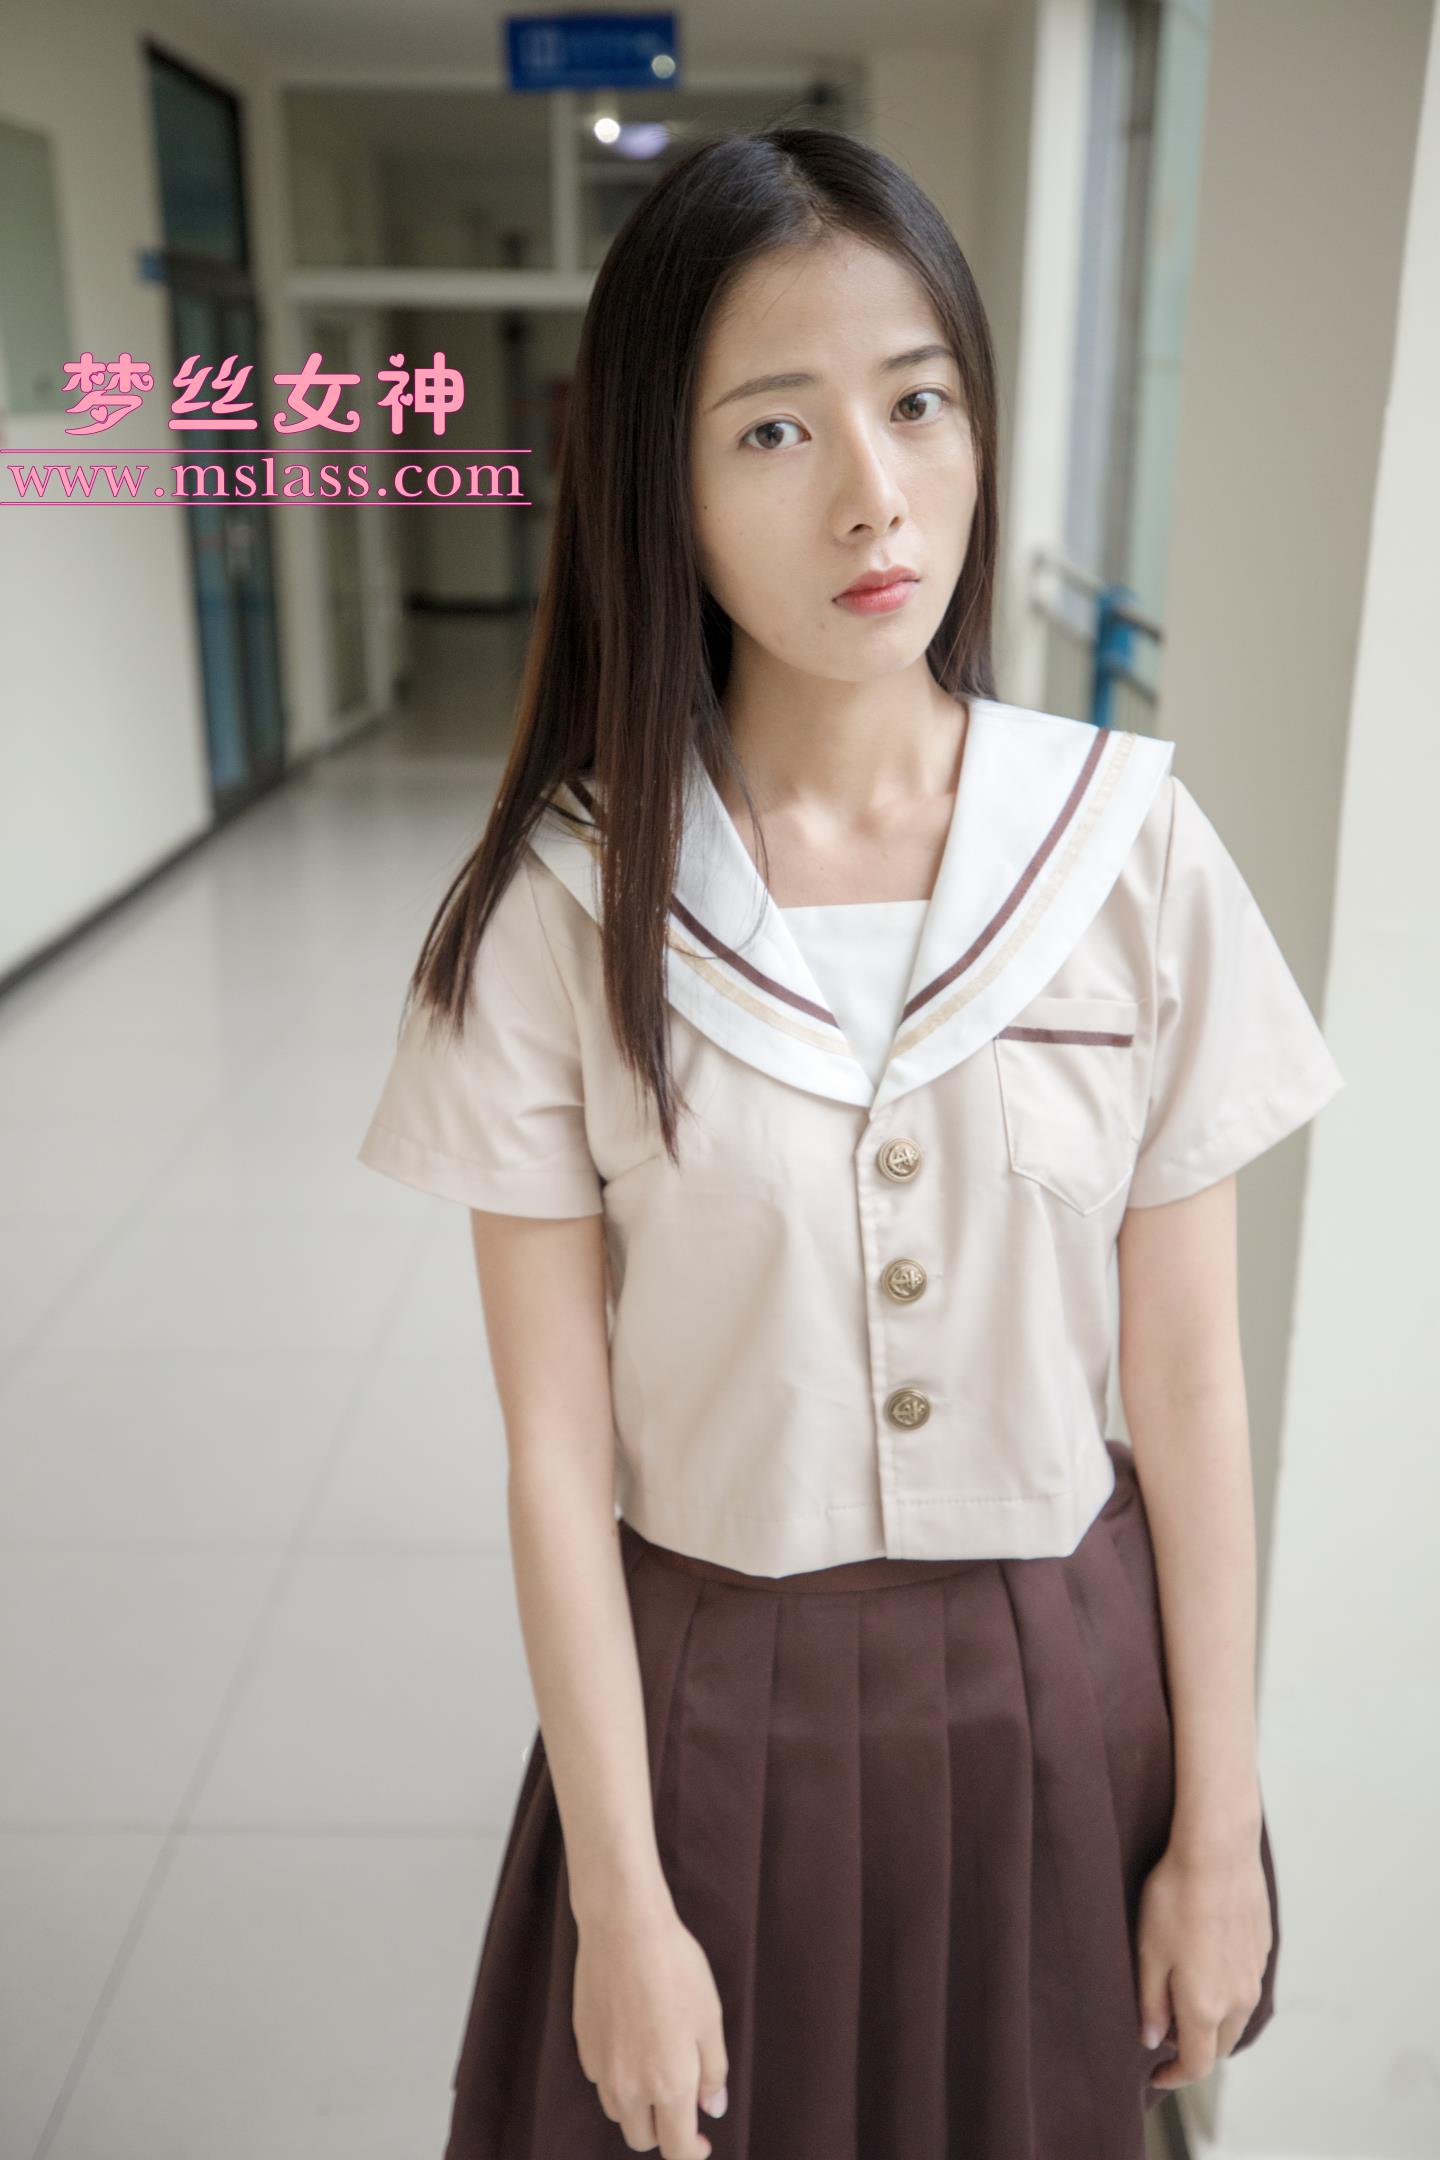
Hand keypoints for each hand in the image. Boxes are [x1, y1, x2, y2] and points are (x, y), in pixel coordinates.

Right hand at [573, 1900, 729, 2155]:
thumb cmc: (676, 1970)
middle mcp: (630, 2087)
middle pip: (641, 2138)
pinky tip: (632, 2042)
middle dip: (663, 2131)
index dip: (692, 2153)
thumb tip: (713, 2109)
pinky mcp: (583, 2045)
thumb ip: (713, 2072)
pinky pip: (601, 2080)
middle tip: (681, 2101)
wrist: (624, 1928)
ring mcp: (601, 2068)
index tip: (703, 2141)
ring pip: (618, 2111)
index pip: (677, 2149)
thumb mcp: (710, 2019)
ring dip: (638, 2106)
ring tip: (656, 2067)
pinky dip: (618, 2077)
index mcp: (668, 2086)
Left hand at [1136, 1834, 1271, 2090]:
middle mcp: (1238, 1998)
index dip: (1174, 2077)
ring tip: (1182, 1996)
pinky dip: (1226, 1991)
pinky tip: (1205, 1962)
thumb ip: (1151, 2002)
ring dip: (1212, 2020)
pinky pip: (1244, 1985)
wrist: (1218, 1851)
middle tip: (1164, 2031)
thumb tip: (1151, 2039)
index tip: (1155, 2075)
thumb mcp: (1149, 1951)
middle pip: (1219, 2045)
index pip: (1196, 2064)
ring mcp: (1254, 1973)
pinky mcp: (1262, 1948)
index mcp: (1206, 2006)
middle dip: (1193, 2049)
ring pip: (1236, 2016)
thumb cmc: (1176, 1897)